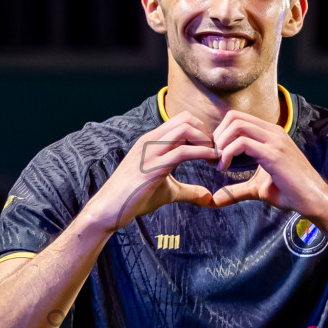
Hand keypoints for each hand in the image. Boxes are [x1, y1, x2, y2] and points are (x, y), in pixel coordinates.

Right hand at [83, 113, 218, 232]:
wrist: (109, 209)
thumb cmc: (135, 198)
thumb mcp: (168, 192)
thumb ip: (188, 191)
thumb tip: (208, 197)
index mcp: (153, 141)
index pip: (182, 121)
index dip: (202, 131)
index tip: (213, 149)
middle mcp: (151, 141)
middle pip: (186, 119)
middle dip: (207, 132)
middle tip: (217, 152)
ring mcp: (150, 151)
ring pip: (184, 129)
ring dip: (206, 140)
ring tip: (216, 156)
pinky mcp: (152, 167)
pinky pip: (182, 152)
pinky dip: (202, 153)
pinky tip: (213, 160)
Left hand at [209, 109, 327, 218]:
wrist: (315, 201)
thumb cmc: (290, 193)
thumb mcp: (258, 189)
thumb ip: (237, 189)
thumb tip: (216, 199)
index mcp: (271, 134)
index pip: (238, 119)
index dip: (221, 134)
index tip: (215, 155)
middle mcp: (273, 132)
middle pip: (234, 116)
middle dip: (217, 136)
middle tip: (213, 157)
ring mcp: (275, 140)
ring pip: (237, 125)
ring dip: (221, 143)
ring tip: (218, 163)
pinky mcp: (274, 154)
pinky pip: (242, 143)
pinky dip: (227, 153)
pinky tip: (225, 168)